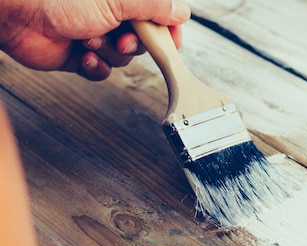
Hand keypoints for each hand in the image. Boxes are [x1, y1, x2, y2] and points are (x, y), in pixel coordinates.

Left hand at [0, 0, 190, 80]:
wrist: (17, 13)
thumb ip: (155, 6)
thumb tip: (182, 13)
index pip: (158, 15)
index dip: (168, 31)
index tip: (172, 42)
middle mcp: (111, 15)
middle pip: (144, 41)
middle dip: (134, 44)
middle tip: (122, 38)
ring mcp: (96, 35)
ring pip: (123, 58)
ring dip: (109, 53)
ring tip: (89, 39)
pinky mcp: (82, 55)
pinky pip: (103, 71)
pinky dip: (96, 67)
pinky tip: (83, 56)